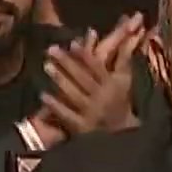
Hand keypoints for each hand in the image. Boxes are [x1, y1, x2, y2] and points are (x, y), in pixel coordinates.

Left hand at [40, 17, 145, 135]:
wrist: (122, 138)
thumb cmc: (121, 104)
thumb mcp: (124, 81)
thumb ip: (123, 58)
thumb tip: (128, 34)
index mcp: (113, 85)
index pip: (97, 67)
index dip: (84, 55)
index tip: (71, 43)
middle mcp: (102, 98)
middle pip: (82, 78)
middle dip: (67, 63)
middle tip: (51, 49)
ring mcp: (91, 113)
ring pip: (74, 94)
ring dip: (59, 79)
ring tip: (46, 66)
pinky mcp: (82, 128)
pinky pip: (66, 114)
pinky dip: (55, 104)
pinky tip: (43, 94)